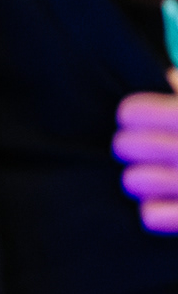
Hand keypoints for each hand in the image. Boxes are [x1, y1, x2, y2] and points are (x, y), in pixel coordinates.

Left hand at [115, 83, 177, 231]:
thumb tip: (170, 76)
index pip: (130, 111)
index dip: (134, 117)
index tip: (143, 122)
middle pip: (123, 145)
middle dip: (133, 148)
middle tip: (151, 152)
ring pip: (132, 181)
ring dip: (143, 181)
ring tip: (160, 178)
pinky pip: (151, 217)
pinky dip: (157, 213)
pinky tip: (168, 205)